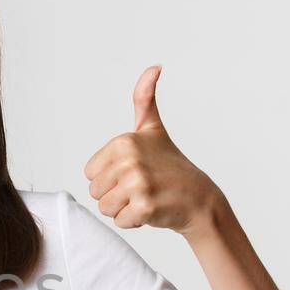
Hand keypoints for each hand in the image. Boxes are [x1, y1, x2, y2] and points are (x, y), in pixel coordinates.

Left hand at [82, 64, 222, 235]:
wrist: (200, 198)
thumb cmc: (171, 165)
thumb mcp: (153, 129)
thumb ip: (144, 99)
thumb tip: (154, 67)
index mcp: (124, 142)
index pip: (90, 173)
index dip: (109, 178)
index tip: (134, 172)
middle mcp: (129, 160)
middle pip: (95, 192)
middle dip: (116, 195)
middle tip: (142, 187)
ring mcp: (138, 184)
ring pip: (105, 208)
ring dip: (123, 209)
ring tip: (146, 197)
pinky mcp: (145, 207)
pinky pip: (120, 222)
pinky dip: (134, 222)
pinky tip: (153, 210)